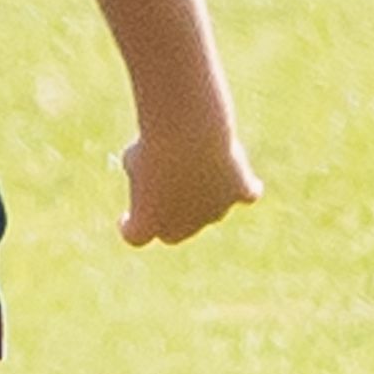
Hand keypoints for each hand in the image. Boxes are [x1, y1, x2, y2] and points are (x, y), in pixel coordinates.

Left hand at [119, 129, 261, 245]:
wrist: (187, 136)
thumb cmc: (153, 145)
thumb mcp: (135, 156)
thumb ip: (144, 172)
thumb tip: (160, 172)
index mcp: (147, 223)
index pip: (136, 237)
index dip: (131, 227)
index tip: (127, 217)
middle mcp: (181, 227)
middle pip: (173, 234)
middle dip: (168, 220)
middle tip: (163, 197)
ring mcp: (214, 212)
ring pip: (209, 214)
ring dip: (202, 201)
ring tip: (197, 172)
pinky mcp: (238, 193)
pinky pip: (246, 196)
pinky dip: (245, 188)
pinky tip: (244, 180)